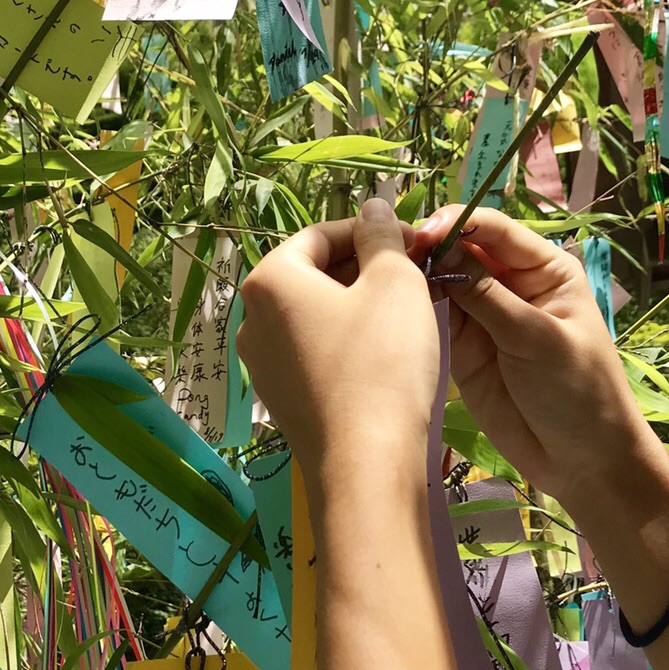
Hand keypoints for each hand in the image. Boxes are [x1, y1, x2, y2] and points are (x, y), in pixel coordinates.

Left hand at [237, 198, 438, 487]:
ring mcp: (262, 363)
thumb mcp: (395, 283)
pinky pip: (315, 352)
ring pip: (316, 314)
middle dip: (365, 268)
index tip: (415, 243)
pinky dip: (347, 342)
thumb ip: (382, 236)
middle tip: (416, 277)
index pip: (321, 234)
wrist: (366, 463)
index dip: (372, 232)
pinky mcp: (281, 399)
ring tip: (407, 314)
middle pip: (315, 273)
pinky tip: (386, 355)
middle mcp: (252, 318)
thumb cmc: (382, 361)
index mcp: (270, 279)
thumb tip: (372, 206)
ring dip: (359, 305)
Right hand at [412, 206, 668, 507]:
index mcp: (543, 269)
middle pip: (462, 250)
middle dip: (431, 247)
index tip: (424, 232)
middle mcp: (510, 284)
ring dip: (417, 275)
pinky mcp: (461, 347)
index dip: (458, 224)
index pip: (495, 231)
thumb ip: (488, 296)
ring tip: (383, 274)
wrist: (582, 462)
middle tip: (393, 254)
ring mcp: (483, 316)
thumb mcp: (538, 339)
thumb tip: (441, 251)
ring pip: (442, 281)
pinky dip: (414, 308)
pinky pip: (434, 317)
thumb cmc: (578, 392)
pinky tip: (389, 302)